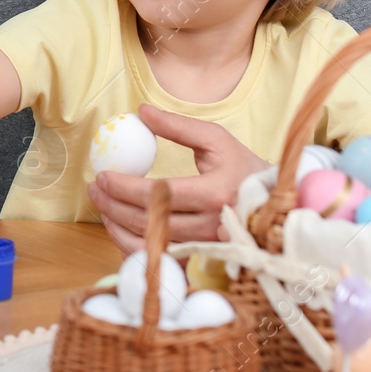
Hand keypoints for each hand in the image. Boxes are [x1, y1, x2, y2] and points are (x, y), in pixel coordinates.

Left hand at [87, 103, 266, 248]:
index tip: (103, 175)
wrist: (275, 205)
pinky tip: (118, 228)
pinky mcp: (199, 259)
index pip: (157, 194)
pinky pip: (157, 259)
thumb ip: (178, 126)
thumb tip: (141, 112)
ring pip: (149, 244)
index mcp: (214, 193)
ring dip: (117, 228)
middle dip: (112, 206)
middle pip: (148, 221)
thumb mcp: (216, 139)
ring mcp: (204, 247)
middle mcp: (209, 226)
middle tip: (95, 189)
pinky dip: (132, 246)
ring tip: (102, 207)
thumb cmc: (243, 168)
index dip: (123, 187)